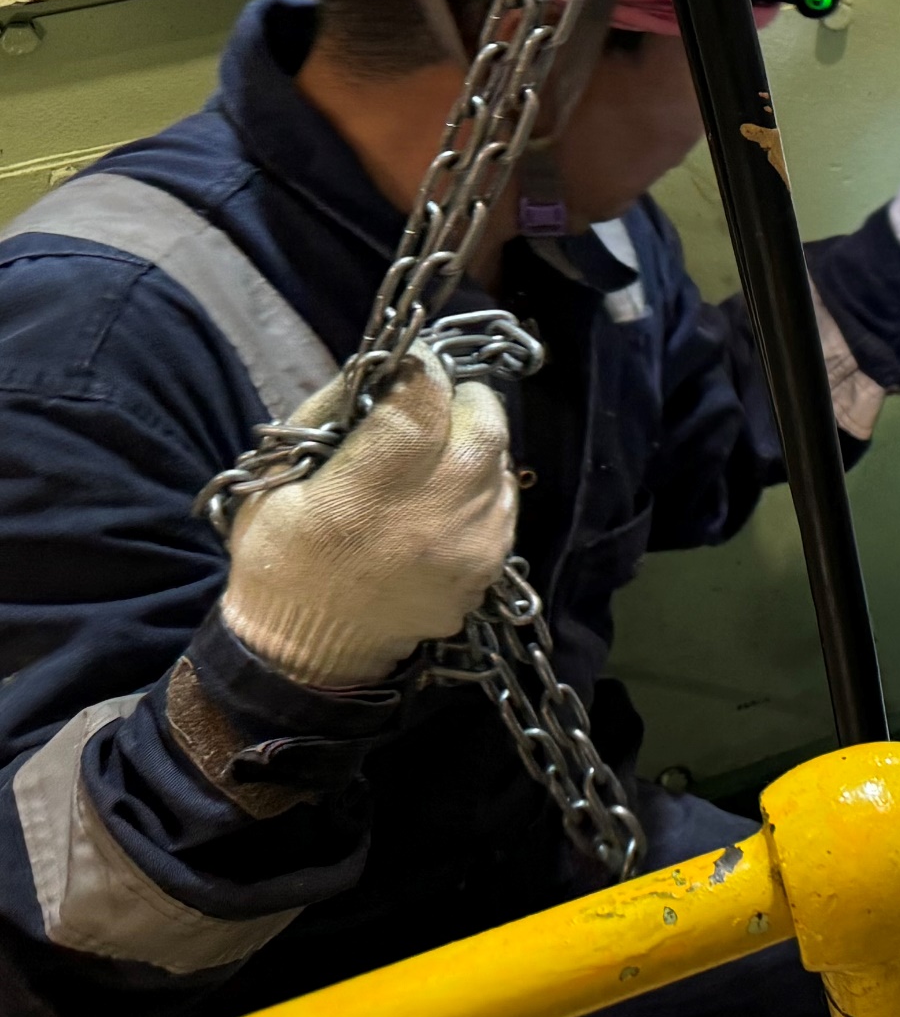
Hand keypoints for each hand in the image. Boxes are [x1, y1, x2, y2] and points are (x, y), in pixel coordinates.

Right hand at [221, 349, 518, 687]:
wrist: (310, 652)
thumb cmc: (280, 561)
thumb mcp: (278, 481)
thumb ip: (329, 416)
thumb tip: (380, 368)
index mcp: (368, 493)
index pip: (422, 403)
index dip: (424, 370)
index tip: (413, 364)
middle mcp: (433, 516)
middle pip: (483, 425)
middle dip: (463, 398)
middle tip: (435, 399)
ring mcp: (473, 544)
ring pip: (501, 460)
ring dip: (476, 440)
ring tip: (440, 447)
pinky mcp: (491, 566)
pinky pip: (504, 501)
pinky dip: (484, 481)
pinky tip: (450, 490)